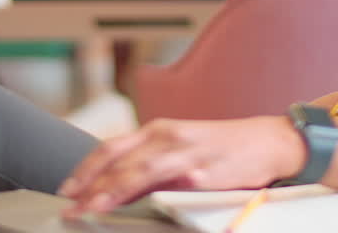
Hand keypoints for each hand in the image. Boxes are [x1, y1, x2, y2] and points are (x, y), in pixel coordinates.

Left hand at [58, 116, 304, 216]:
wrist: (269, 142)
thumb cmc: (225, 150)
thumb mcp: (182, 156)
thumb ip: (152, 172)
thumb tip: (120, 193)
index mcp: (158, 131)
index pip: (112, 148)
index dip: (86, 168)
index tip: (67, 188)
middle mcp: (166, 135)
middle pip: (117, 158)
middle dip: (89, 183)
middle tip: (68, 204)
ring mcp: (183, 150)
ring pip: (136, 168)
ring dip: (108, 189)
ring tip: (89, 207)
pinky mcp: (201, 167)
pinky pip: (166, 179)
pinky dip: (146, 189)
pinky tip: (132, 200)